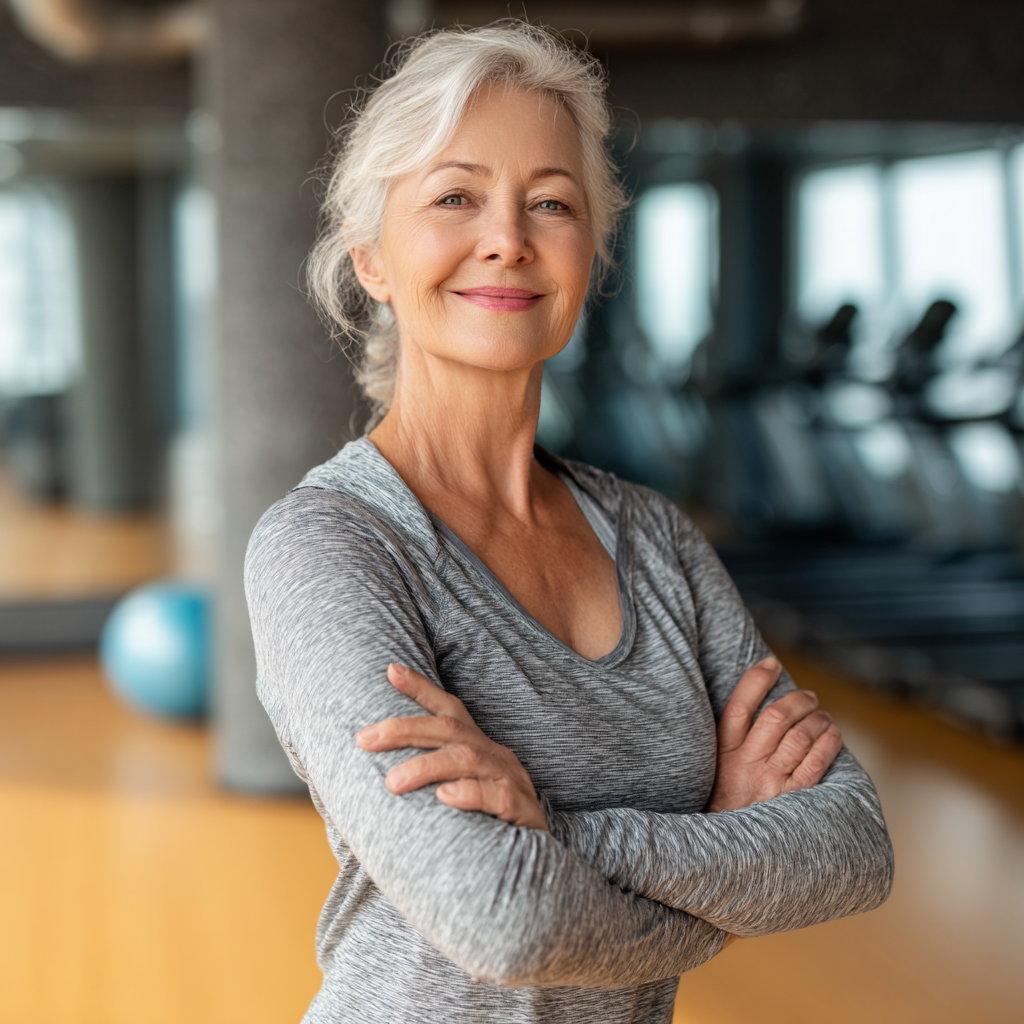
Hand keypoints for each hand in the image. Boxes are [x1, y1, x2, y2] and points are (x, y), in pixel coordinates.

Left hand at [356, 663, 547, 830]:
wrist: (536, 868)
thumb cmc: (487, 828)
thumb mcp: (458, 792)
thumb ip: (429, 780)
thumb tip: (377, 776)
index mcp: (477, 747)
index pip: (448, 710)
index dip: (421, 688)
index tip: (390, 669)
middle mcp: (494, 756)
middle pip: (449, 729)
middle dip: (405, 729)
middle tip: (364, 739)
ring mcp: (510, 780)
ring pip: (468, 759)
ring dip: (427, 766)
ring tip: (393, 781)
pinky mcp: (524, 811)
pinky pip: (499, 797)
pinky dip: (470, 794)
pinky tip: (445, 797)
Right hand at [708, 657, 842, 812]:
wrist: (732, 847)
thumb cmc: (727, 797)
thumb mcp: (717, 765)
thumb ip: (733, 737)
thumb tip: (761, 701)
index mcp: (723, 752)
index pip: (739, 707)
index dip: (756, 680)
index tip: (772, 664)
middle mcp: (746, 764)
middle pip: (775, 717)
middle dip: (797, 700)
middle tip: (809, 697)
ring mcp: (771, 782)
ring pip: (800, 737)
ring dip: (818, 719)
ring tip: (823, 716)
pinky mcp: (793, 798)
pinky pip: (817, 762)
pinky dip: (830, 743)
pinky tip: (833, 735)